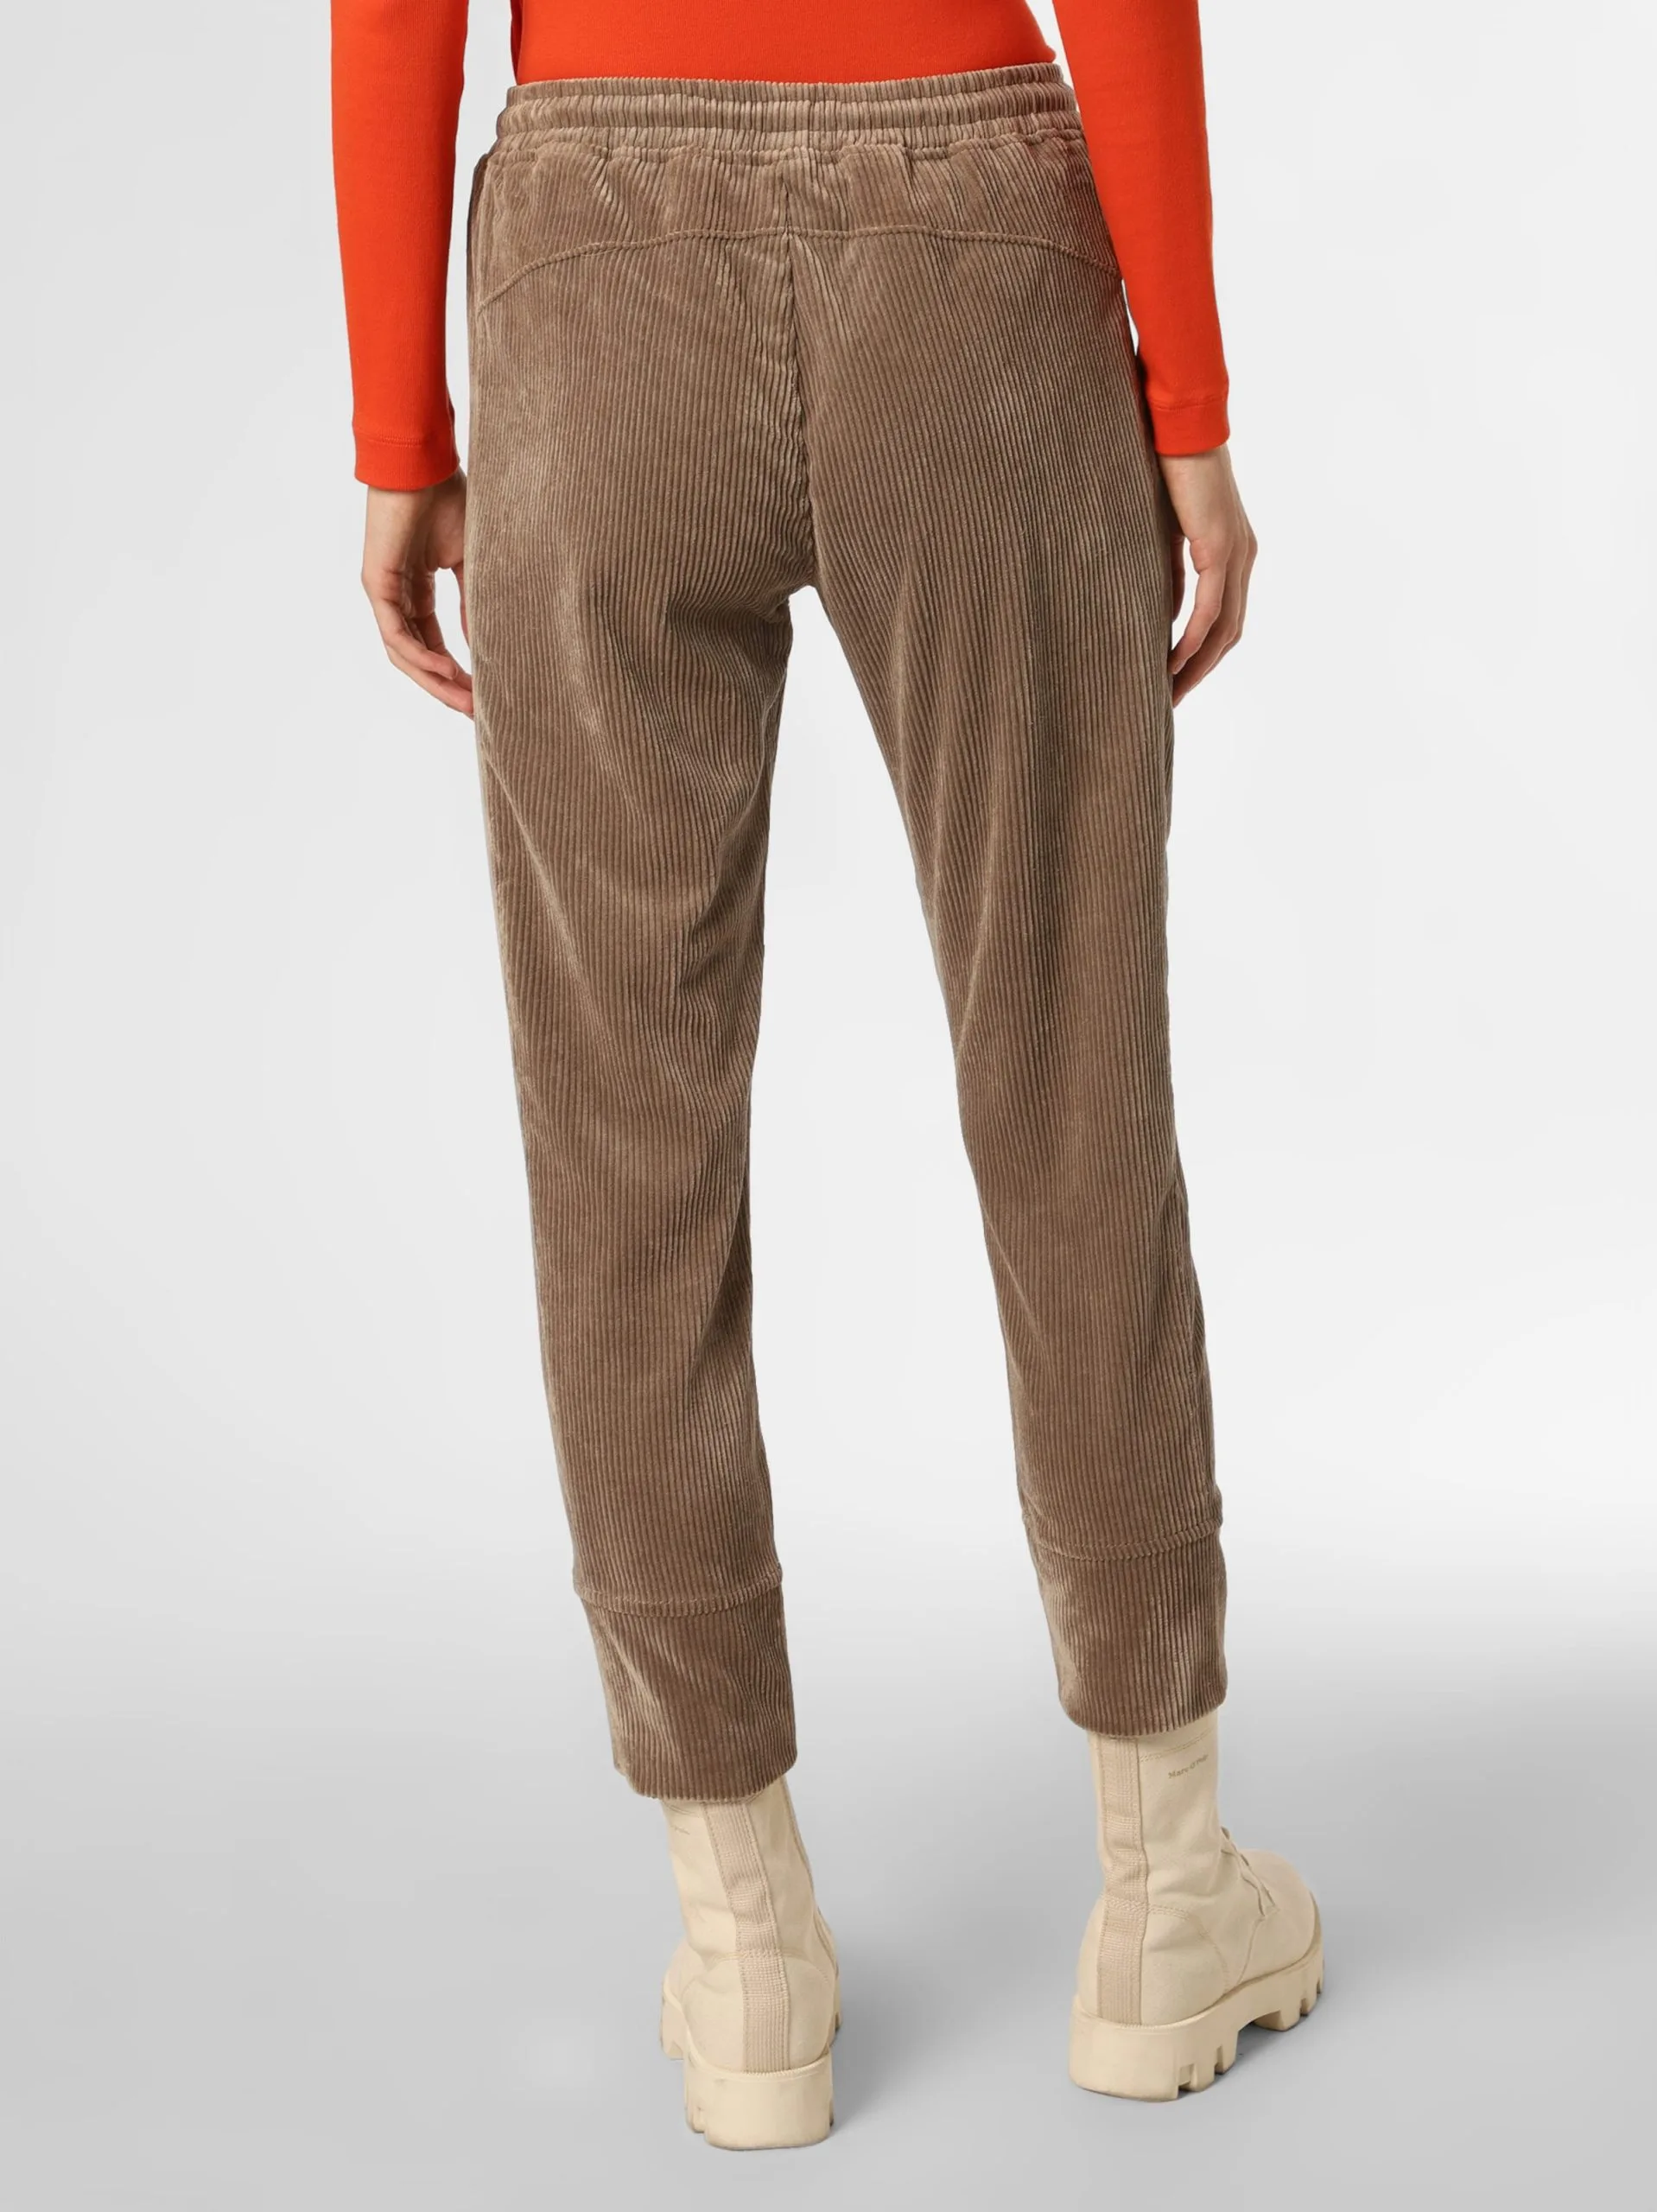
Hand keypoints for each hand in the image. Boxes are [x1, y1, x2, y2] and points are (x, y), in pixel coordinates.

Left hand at [360, 470, 472, 715]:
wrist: (423, 464)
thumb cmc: (447, 499)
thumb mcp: (470, 561)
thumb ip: (472, 602)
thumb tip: (483, 643)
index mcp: (418, 589)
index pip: (435, 643)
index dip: (458, 672)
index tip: (484, 695)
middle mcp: (398, 596)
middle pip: (419, 657)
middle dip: (448, 687)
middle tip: (477, 712)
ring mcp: (385, 593)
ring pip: (406, 654)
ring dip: (435, 682)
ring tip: (466, 701)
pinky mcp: (377, 585)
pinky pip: (398, 635)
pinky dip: (422, 657)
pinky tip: (450, 672)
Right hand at [1158, 447, 1257, 704]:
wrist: (1179, 425)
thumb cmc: (1167, 468)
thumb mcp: (1167, 530)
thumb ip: (1172, 568)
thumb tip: (1163, 609)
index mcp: (1233, 551)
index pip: (1226, 618)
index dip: (1203, 654)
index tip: (1175, 679)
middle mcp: (1243, 556)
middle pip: (1230, 632)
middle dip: (1201, 670)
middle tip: (1172, 699)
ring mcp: (1236, 552)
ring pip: (1224, 627)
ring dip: (1197, 665)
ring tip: (1170, 691)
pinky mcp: (1220, 546)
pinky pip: (1210, 608)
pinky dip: (1192, 638)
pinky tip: (1172, 660)